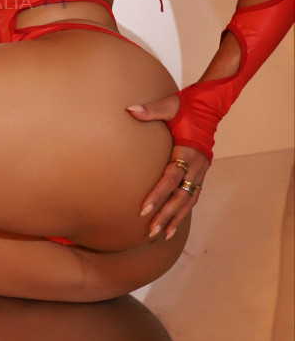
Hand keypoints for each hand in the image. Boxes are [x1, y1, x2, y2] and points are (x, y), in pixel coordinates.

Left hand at [126, 94, 209, 239]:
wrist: (211, 106)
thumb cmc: (189, 105)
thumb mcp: (171, 105)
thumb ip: (151, 110)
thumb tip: (130, 110)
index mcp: (189, 150)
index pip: (171, 178)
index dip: (158, 194)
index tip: (143, 209)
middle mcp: (197, 164)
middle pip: (180, 196)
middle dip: (166, 215)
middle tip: (151, 231)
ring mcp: (201, 171)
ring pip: (188, 200)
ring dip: (176, 218)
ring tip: (162, 235)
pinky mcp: (200, 173)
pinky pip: (192, 196)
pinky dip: (183, 211)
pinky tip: (173, 223)